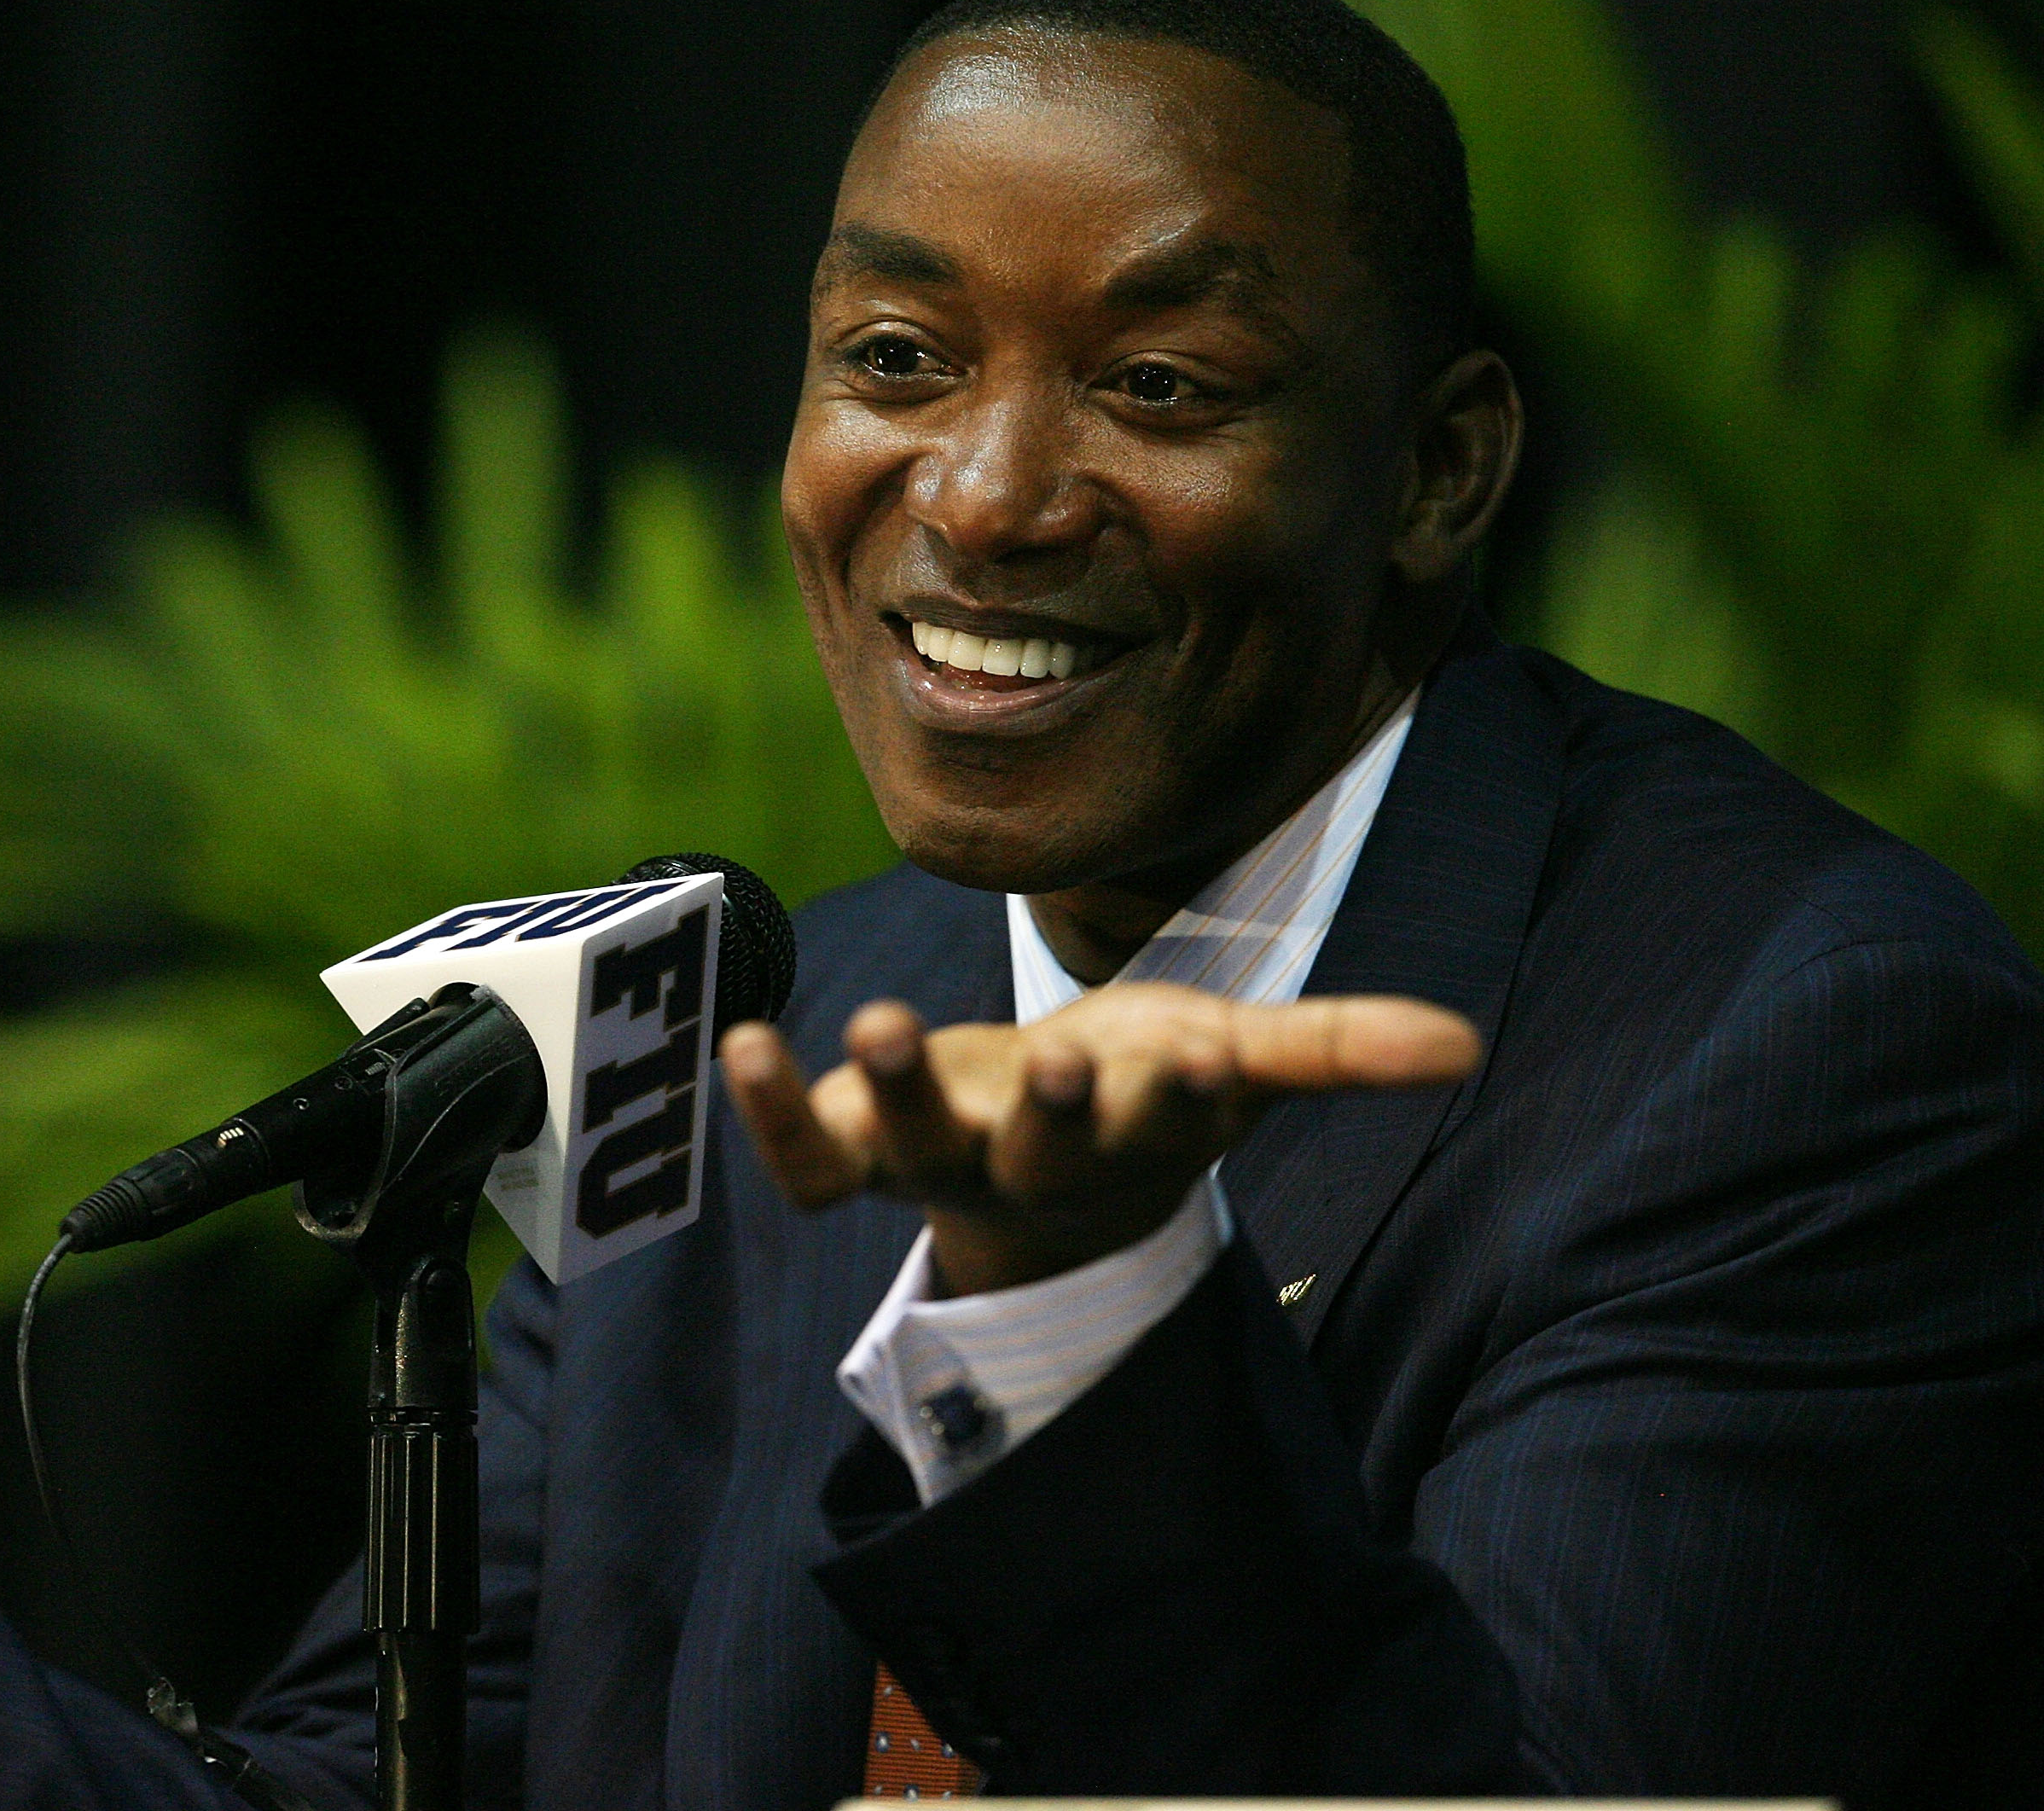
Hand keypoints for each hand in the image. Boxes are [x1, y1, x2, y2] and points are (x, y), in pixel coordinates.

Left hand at [718, 983, 1479, 1295]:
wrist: (1038, 1189)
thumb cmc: (1144, 1096)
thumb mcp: (1238, 1062)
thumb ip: (1339, 1049)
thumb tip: (1466, 1046)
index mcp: (1141, 1134)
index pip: (1176, 1124)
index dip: (1189, 1097)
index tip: (1206, 1055)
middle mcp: (1041, 1162)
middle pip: (1050, 1152)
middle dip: (1055, 1109)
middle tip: (1054, 1058)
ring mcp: (946, 1163)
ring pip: (923, 1151)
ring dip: (901, 1091)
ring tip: (877, 1020)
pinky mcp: (861, 1156)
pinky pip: (807, 1163)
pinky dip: (774, 1112)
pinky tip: (743, 1041)